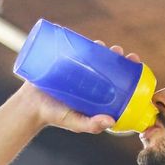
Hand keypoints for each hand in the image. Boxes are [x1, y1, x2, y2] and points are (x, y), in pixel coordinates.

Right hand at [12, 41, 141, 133]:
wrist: (30, 107)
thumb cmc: (55, 116)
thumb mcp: (76, 123)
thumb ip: (92, 125)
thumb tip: (111, 121)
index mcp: (98, 93)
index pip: (118, 79)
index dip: (129, 69)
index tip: (134, 61)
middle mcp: (90, 80)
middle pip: (108, 64)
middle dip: (117, 55)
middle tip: (118, 51)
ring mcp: (77, 70)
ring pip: (94, 55)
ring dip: (103, 47)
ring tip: (103, 45)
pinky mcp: (63, 61)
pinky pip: (76, 49)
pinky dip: (83, 42)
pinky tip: (89, 39)